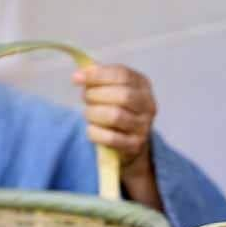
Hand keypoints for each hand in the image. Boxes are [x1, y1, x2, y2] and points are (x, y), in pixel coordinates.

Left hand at [73, 65, 161, 208]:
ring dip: (94, 116)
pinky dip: (95, 134)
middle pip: (120, 95)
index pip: (122, 74)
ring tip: (88, 117)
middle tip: (85, 102)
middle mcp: (149, 106)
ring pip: (115, 116)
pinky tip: (91, 133)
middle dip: (95, 98)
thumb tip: (80, 72)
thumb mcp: (111, 95)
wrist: (132, 154)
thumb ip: (98, 81)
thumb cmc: (115, 118)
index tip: (76, 80)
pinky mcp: (135, 148)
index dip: (97, 75)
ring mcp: (145, 128)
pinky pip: (111, 139)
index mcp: (144, 86)